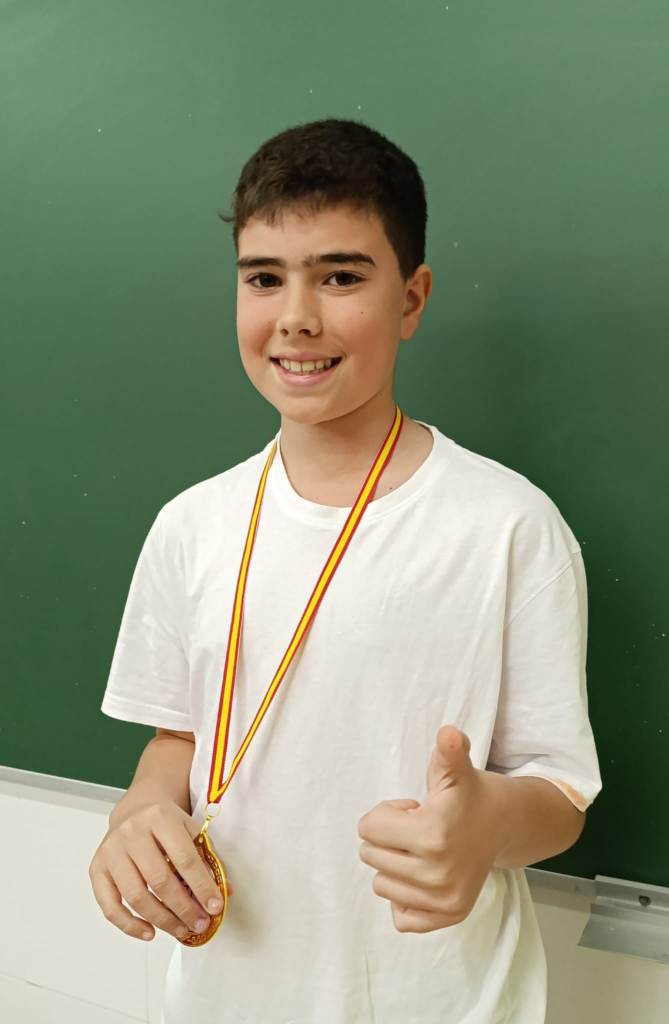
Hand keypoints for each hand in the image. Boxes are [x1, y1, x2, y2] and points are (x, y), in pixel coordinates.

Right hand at [89, 801, 233, 941]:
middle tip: (199, 924)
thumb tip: (225, 892)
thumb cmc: (166, 823)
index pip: (185, 859)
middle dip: (183, 908)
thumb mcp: (190, 830)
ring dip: (161, 920)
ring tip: (181, 930)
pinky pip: (109, 906)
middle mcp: (131, 832)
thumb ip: (207, 859)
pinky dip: (129, 925)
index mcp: (160, 817)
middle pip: (159, 880)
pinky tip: (149, 932)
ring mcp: (111, 851)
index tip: (214, 907)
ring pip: (135, 896)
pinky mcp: (97, 868)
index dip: (202, 887)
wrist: (135, 808)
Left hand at [357, 725, 503, 933]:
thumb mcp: (456, 770)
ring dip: (394, 864)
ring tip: (424, 848)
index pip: (368, 828)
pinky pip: (400, 917)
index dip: (388, 812)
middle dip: (389, 837)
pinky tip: (424, 874)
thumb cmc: (470, 794)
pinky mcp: (449, 917)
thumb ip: (448, 752)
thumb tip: (449, 734)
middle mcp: (438, 874)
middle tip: (420, 828)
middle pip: (371, 856)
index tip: (414, 809)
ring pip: (381, 885)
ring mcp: (444, 900)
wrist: (505, 824)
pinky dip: (404, 896)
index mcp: (433, 836)